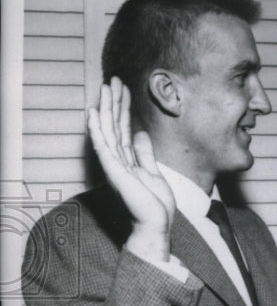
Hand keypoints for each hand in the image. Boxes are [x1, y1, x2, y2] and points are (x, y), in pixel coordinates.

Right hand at [88, 77, 175, 261]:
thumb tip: (141, 133)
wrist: (155, 225)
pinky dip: (97, 130)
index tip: (124, 89)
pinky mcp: (115, 172)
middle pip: (115, 126)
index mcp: (128, 161)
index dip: (124, 108)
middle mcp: (119, 161)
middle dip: (114, 102)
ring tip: (105, 88)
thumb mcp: (154, 173)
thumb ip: (146, 154)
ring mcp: (115, 166)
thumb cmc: (154, 206)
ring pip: (108, 131)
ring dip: (105, 109)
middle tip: (113, 79)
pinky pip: (104, 147)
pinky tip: (92, 113)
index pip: (124, 129)